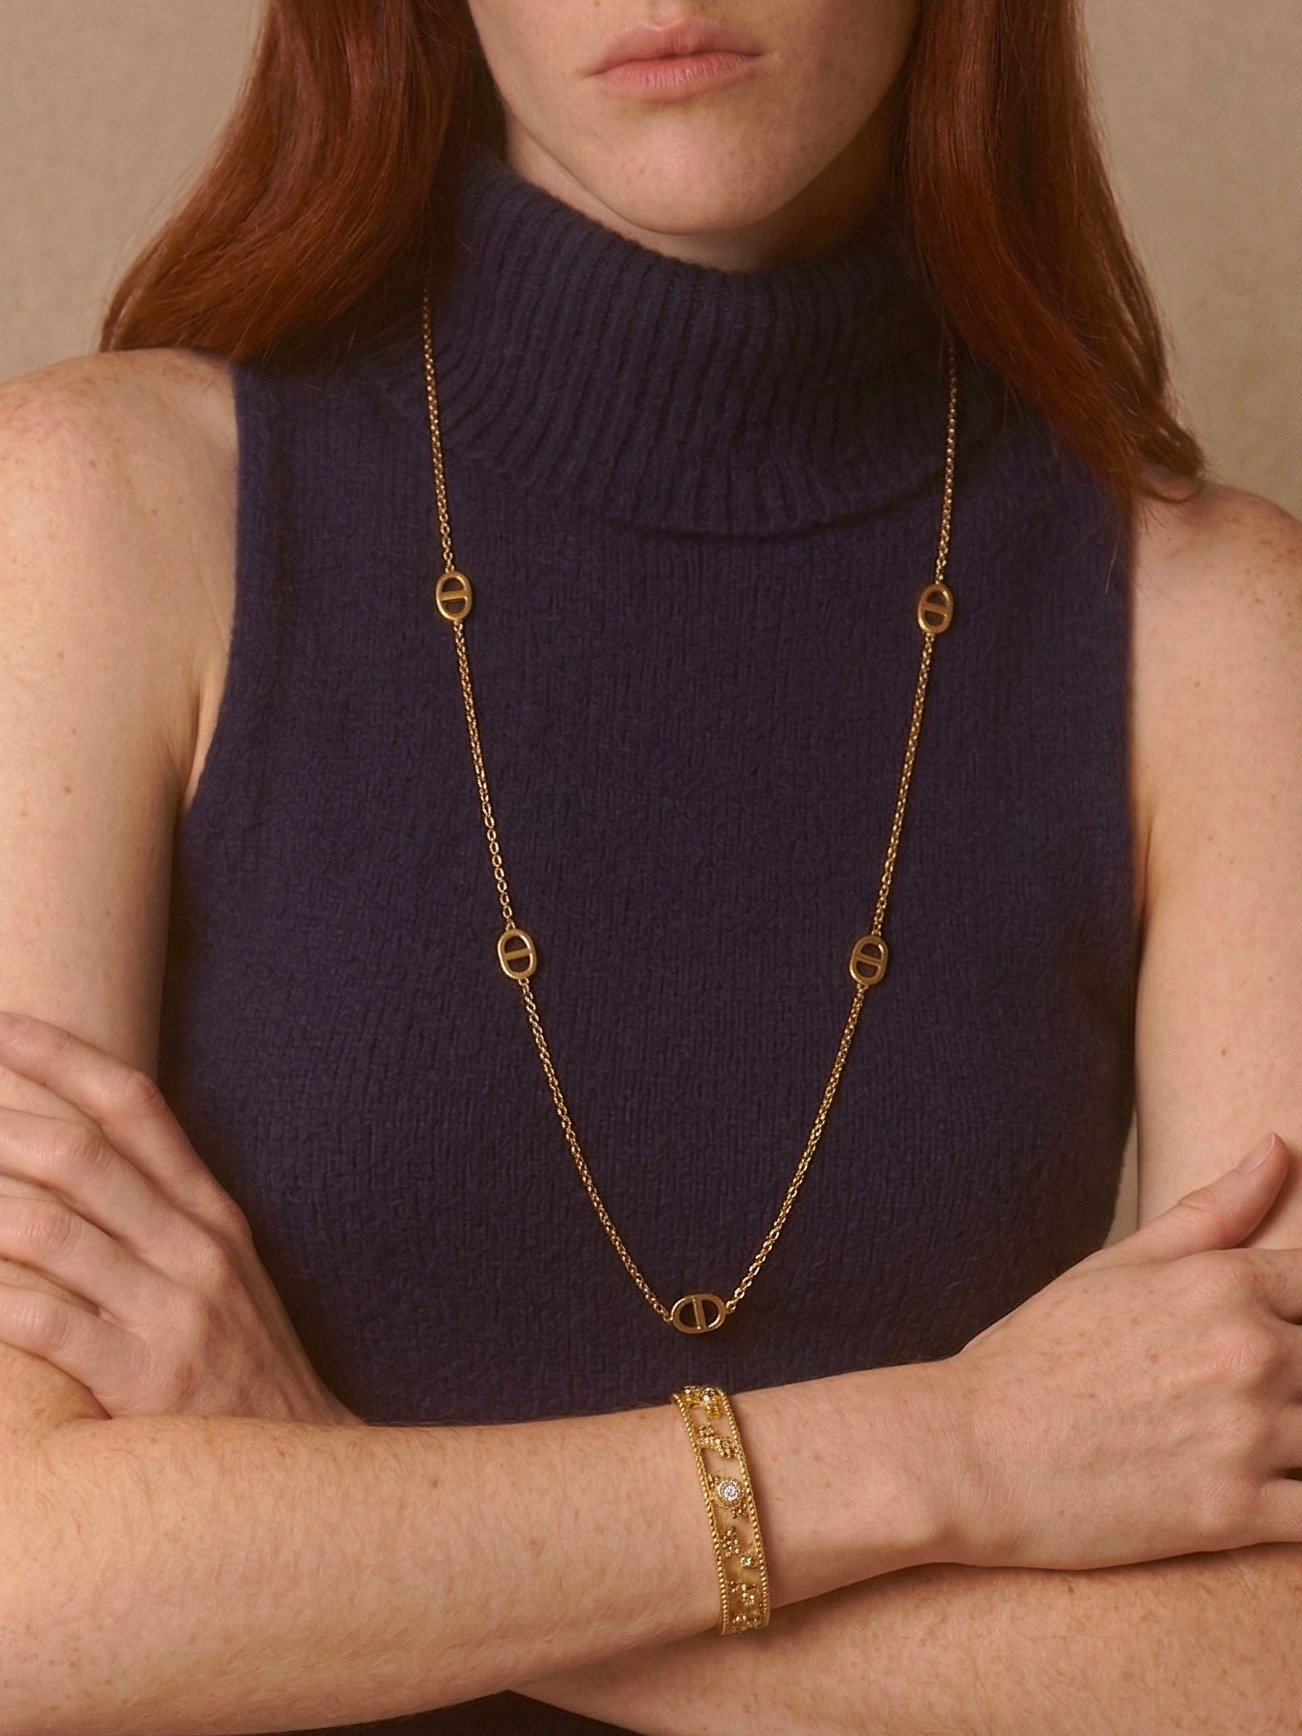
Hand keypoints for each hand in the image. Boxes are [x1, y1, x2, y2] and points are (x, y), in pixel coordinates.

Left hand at [0, 1009, 359, 1426]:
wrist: (301, 1481)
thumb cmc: (241, 1375)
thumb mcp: (220, 1276)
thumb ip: (158, 1216)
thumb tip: (71, 1162)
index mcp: (210, 1212)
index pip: (132, 1106)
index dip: (58, 1056)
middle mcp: (193, 1247)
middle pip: (77, 1155)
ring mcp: (171, 1311)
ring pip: (45, 1228)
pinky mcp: (142, 1380)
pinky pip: (39, 1319)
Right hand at [938, 1132, 1301, 1572]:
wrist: (970, 1452)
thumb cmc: (1037, 1355)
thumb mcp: (1118, 1266)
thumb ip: (1212, 1211)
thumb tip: (1280, 1146)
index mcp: (1224, 1284)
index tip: (1272, 1336)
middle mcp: (1250, 1352)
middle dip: (1298, 1376)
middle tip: (1233, 1391)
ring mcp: (1249, 1437)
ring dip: (1300, 1443)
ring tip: (1243, 1440)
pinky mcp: (1237, 1516)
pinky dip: (1301, 1507)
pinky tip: (1263, 1495)